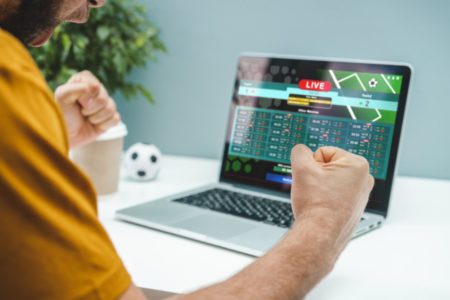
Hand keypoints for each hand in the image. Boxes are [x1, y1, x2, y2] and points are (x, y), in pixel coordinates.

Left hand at [55, 71, 120, 148]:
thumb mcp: (61, 97)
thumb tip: (95, 87)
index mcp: (84, 80)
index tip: (76, 102)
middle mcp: (96, 89)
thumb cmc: (62, 115)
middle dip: (91, 109)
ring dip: (96, 118)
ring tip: (87, 119)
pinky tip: (96, 125)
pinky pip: (116, 118)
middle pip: (104, 98)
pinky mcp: (111, 116)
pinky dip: (104, 125)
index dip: (86, 96)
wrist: (66, 136)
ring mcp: (104, 103)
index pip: (95, 85)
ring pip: (111, 108)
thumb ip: (74, 88)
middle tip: (81, 112)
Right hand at [290, 145, 373, 259]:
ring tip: (318, 201)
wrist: (319, 236)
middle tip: (314, 191)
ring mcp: (361, 195)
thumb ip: (299, 151)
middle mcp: (364, 179)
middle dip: (317, 176)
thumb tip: (301, 150)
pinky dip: (325, 199)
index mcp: (358, 164)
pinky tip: (321, 209)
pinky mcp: (354, 208)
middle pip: (328, 166)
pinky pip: (334, 195)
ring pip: (330, 181)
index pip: (323, 152)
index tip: (313, 180)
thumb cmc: (316, 205)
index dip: (312, 165)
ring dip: (319, 188)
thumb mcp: (301, 169)